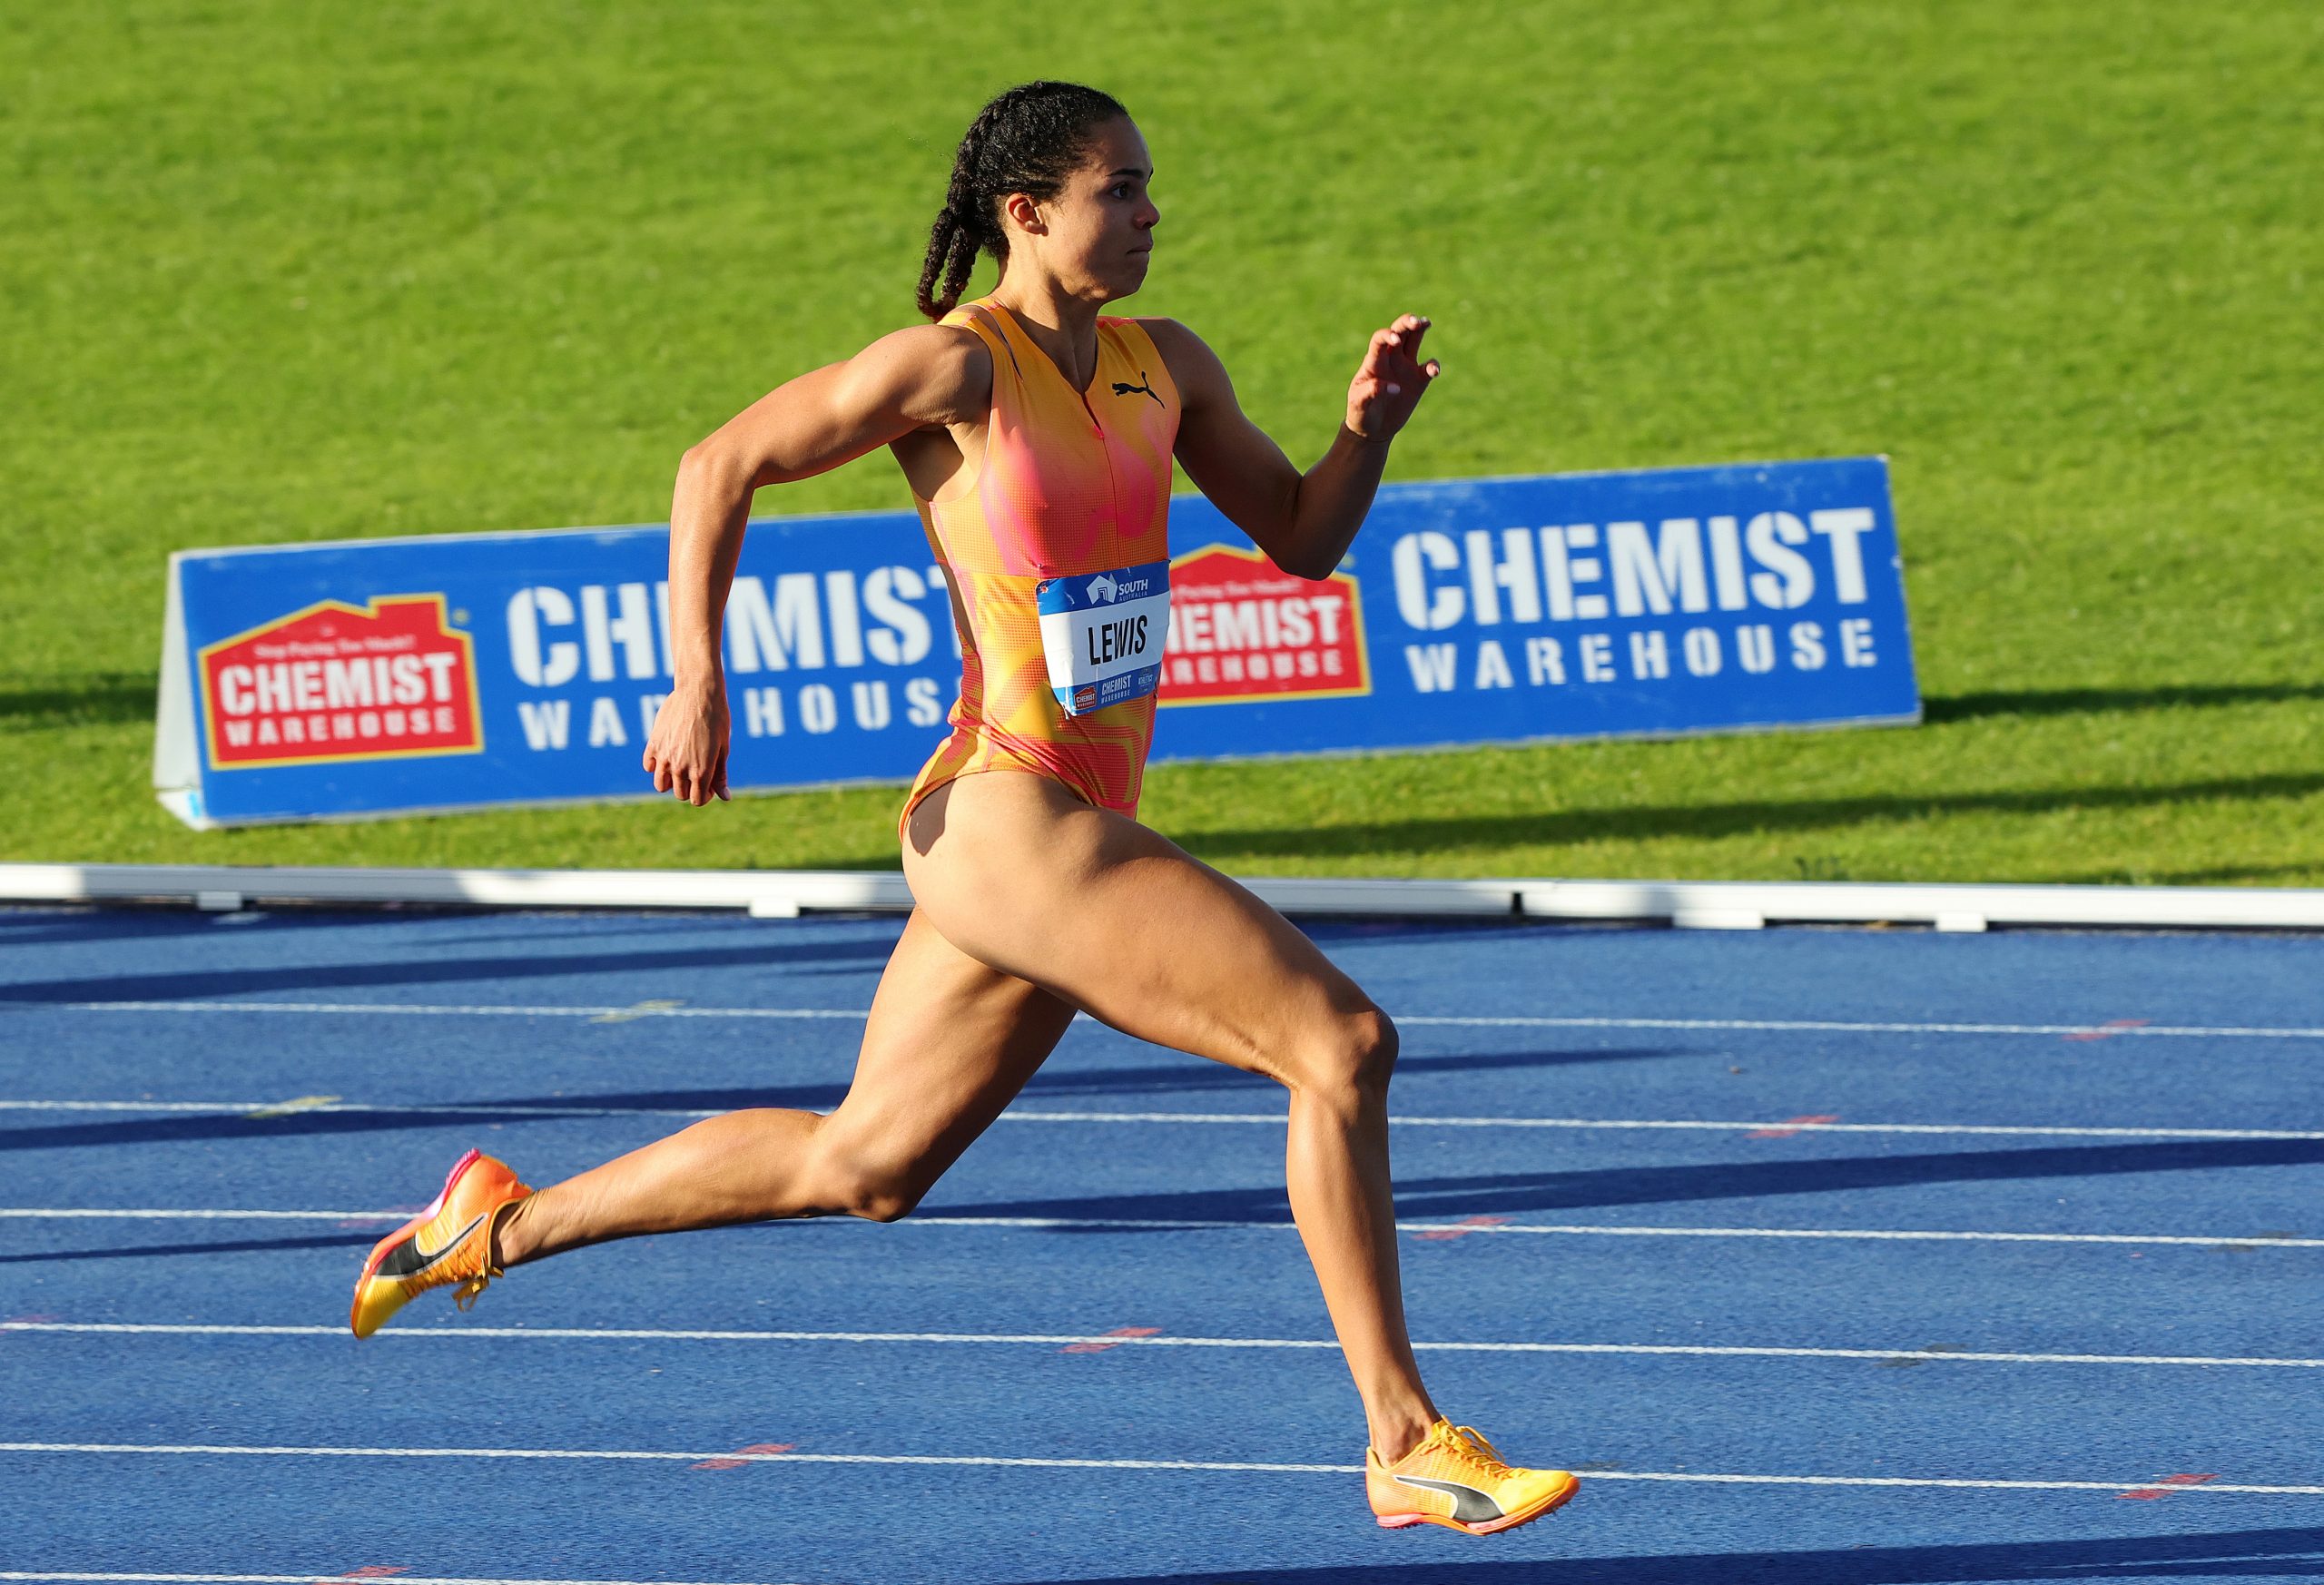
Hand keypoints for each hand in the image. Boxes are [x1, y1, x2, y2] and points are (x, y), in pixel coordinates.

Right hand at [643, 680, 730, 806]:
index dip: (704, 795)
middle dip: (689, 788)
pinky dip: (656, 766)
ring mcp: (664, 757)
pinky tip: (668, 755)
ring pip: (661, 785)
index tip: (708, 784)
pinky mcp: (653, 744)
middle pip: (679, 794)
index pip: (697, 800)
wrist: (699, 693)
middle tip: (696, 772)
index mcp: (701, 771)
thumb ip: (720, 775)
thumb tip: (725, 797)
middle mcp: (681, 768)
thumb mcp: (723, 749)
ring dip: (671, 781)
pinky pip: (649, 766)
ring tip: (680, 767)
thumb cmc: (717, 719)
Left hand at [1344, 313, 1439, 441]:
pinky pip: (1429, 368)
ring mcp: (1405, 368)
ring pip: (1414, 341)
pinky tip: (1434, 371)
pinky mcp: (1418, 382)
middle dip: (1407, 322)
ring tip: (1426, 322)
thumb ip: (1370, 391)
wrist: (1372, 429)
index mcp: (1374, 362)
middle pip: (1399, 332)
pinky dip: (1434, 366)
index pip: (1380, 339)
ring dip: (1420, 329)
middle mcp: (1390, 360)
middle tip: (1416, 321)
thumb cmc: (1360, 413)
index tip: (1395, 339)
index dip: (1387, 335)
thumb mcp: (1358, 404)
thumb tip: (1393, 387)